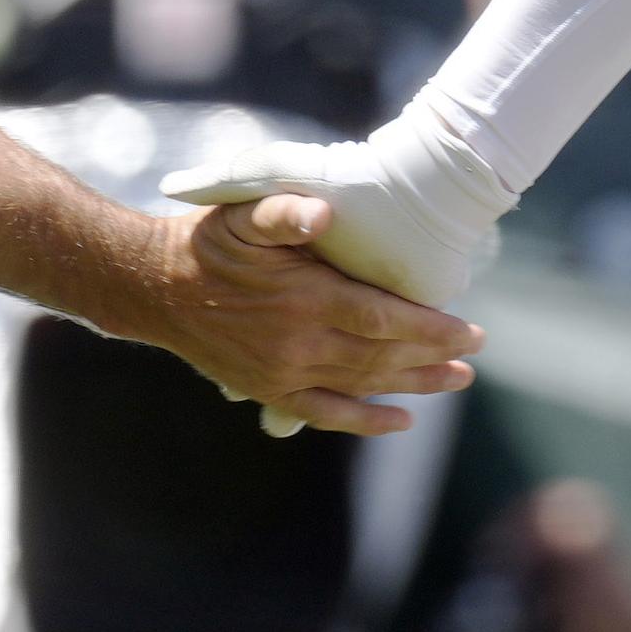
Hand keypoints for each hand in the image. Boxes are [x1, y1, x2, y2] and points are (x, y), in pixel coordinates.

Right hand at [147, 192, 482, 437]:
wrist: (155, 288)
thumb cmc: (207, 241)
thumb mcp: (243, 212)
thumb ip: (286, 212)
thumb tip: (325, 211)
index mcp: (303, 298)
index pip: (384, 319)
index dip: (431, 327)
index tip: (470, 330)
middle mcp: (298, 343)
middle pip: (383, 356)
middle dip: (434, 356)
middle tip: (475, 351)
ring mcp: (284, 373)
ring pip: (363, 385)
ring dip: (414, 385)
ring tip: (457, 381)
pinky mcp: (270, 390)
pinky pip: (326, 412)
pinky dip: (365, 420)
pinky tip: (400, 420)